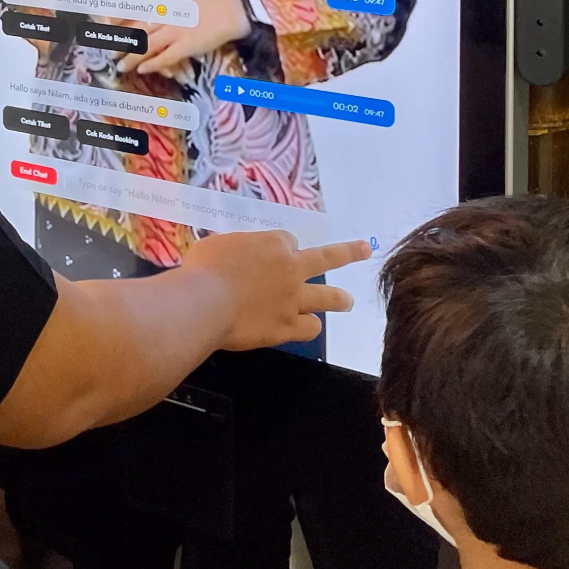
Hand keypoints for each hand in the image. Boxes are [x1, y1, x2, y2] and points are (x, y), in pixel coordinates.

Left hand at [112, 0, 250, 74]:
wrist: (226, 13)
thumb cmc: (195, 0)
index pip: (135, 7)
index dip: (119, 16)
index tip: (105, 23)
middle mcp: (166, 15)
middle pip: (139, 30)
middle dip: (122, 42)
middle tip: (107, 52)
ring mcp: (177, 31)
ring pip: (150, 46)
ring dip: (133, 57)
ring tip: (121, 67)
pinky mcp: (188, 46)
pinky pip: (168, 57)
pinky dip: (155, 64)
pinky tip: (143, 70)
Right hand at [179, 232, 369, 349]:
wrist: (205, 303)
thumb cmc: (203, 269)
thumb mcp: (217, 246)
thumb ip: (233, 251)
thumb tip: (231, 258)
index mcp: (273, 244)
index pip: (288, 241)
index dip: (283, 249)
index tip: (272, 256)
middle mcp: (290, 269)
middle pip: (325, 258)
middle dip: (348, 253)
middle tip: (365, 249)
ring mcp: (293, 299)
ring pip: (328, 297)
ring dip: (339, 299)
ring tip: (348, 302)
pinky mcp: (287, 326)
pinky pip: (309, 327)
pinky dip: (307, 325)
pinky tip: (304, 326)